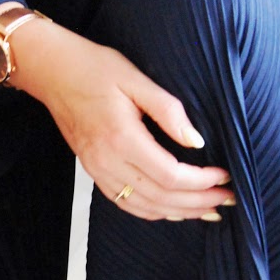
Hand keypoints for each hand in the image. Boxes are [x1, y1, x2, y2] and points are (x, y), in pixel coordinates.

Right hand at [8, 19, 235, 220]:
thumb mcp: (135, 78)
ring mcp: (97, 170)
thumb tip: (195, 141)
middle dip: (198, 202)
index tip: (224, 176)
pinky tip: (173, 210)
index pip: (170, 176)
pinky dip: (153, 211)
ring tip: (208, 209)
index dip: (202, 182)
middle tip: (227, 198)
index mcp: (121, 138)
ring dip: (180, 212)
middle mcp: (107, 161)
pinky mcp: (93, 171)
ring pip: (145, 207)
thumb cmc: (93, 68)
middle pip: (161, 198)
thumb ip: (168, 110)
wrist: (52, 72)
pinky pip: (126, 204)